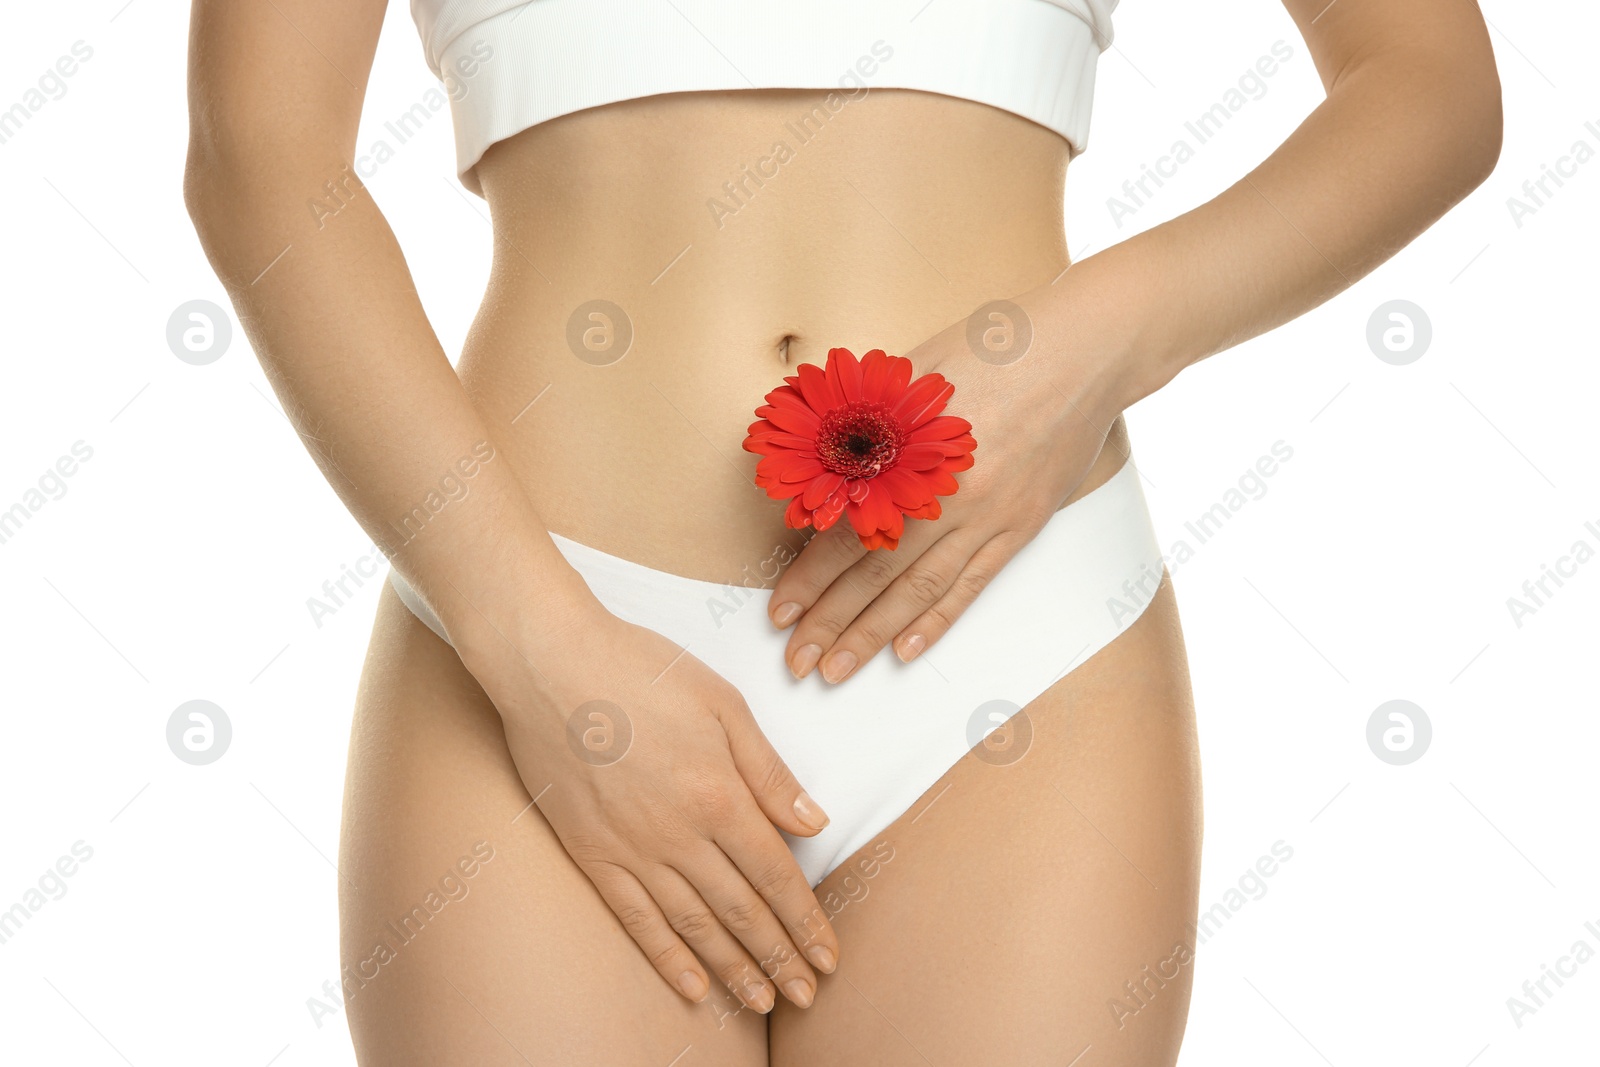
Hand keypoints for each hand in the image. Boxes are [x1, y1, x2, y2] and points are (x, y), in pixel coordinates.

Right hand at [463, 601, 840, 1010]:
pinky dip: (667, 958)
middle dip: (781, 958)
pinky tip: (693, 987)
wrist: (550, 665)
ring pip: (695, 925)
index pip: (776, 875)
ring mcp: (632, 849)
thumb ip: (769, 771)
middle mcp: (679, 834)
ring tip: (764, 1001)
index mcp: (719, 794)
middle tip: (808, 994)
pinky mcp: (591, 853)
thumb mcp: (723, 704)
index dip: (806, 922)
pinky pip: (636, 919)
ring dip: (734, 969)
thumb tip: (813, 824)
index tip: (829, 956)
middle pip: (742, 911)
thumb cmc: (641, 670)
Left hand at [769, 291, 1129, 682]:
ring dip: (873, 636)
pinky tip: (907, 652)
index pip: (847, 533)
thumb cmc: (996, 348)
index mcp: (915, 457)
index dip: (808, 577)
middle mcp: (949, 497)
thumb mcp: (914, 375)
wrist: (1087, 352)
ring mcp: (990, 517)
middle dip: (829, 623)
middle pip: (877, 575)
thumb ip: (866, 421)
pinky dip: (938, 622)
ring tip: (836, 670)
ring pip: (920, 591)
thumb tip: (813, 457)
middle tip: (795, 661)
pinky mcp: (1022, 526)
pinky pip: (973, 585)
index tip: (779, 610)